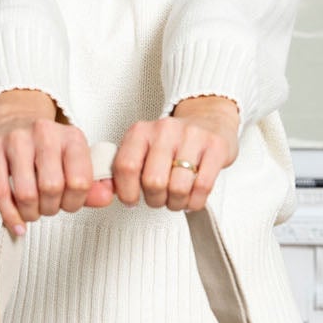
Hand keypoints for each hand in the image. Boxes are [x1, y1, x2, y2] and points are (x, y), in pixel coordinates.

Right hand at [0, 88, 114, 234]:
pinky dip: (10, 214)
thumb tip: (105, 198)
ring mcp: (16, 140)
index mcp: (71, 137)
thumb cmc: (47, 145)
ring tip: (32, 211)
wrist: (17, 117)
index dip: (75, 203)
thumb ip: (92, 184)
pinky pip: (0, 191)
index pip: (80, 181)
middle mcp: (45, 134)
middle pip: (52, 188)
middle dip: (51, 208)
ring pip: (26, 193)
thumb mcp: (75, 159)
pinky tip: (17, 222)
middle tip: (48, 207)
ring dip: (31, 212)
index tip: (68, 205)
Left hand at [110, 95, 239, 212]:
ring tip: (176, 198)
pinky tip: (191, 196)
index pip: (126, 166)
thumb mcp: (143, 148)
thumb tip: (107, 190)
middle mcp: (165, 130)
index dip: (128, 191)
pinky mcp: (215, 147)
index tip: (132, 199)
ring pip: (178, 188)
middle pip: (153, 182)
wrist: (208, 119)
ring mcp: (192, 137)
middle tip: (159, 198)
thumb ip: (125, 168)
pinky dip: (195, 201)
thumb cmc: (173, 141)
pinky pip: (202, 186)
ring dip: (176, 202)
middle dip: (155, 200)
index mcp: (142, 131)